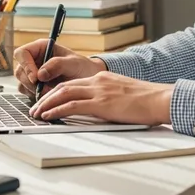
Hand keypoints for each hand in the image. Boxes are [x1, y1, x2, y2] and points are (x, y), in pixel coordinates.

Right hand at [13, 39, 106, 97]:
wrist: (87, 80)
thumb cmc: (82, 67)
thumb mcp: (74, 63)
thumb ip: (58, 64)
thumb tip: (40, 74)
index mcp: (41, 47)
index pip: (22, 53)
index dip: (26, 65)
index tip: (36, 78)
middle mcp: (34, 59)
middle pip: (20, 70)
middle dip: (30, 82)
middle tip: (44, 89)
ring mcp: (33, 72)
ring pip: (21, 82)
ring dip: (33, 90)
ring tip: (50, 92)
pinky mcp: (34, 85)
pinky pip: (26, 91)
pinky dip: (34, 95)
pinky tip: (48, 95)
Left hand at [29, 70, 173, 125]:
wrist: (159, 99)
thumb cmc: (147, 100)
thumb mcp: (123, 93)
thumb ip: (109, 96)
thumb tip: (99, 108)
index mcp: (103, 78)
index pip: (73, 83)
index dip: (56, 92)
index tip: (46, 100)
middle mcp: (98, 81)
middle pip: (64, 86)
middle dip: (46, 97)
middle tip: (34, 108)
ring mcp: (99, 91)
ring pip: (63, 94)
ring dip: (46, 104)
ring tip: (36, 113)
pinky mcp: (101, 103)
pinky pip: (72, 105)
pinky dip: (56, 110)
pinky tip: (48, 116)